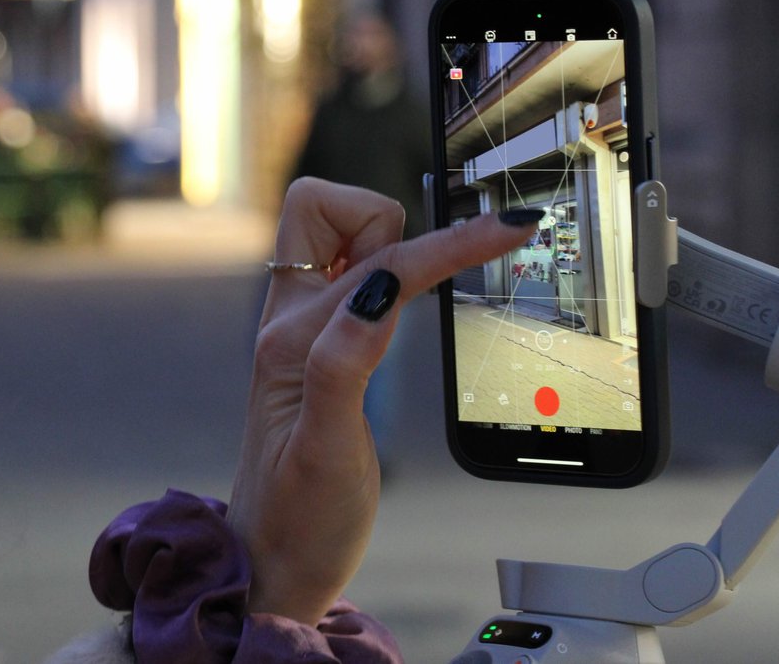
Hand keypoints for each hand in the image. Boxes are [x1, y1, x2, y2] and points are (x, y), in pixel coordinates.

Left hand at [228, 178, 539, 623]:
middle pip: (329, 210)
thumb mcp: (327, 453)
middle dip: (387, 225)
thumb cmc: (298, 523)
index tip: (507, 227)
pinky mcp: (320, 347)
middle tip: (416, 292)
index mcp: (290, 339)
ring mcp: (302, 330)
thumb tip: (375, 289)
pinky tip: (408, 304)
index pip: (378, 263)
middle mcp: (289, 322)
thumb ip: (344, 364)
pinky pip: (353, 277)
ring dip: (389, 250)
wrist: (271, 568)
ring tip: (410, 311)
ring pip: (343, 238)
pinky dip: (391, 273)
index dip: (445, 241)